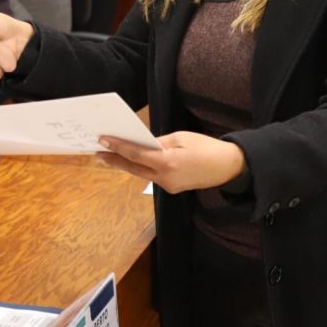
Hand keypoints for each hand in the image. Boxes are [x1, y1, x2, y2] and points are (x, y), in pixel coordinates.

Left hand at [95, 131, 245, 193]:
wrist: (228, 167)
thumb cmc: (207, 147)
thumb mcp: (181, 137)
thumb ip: (159, 142)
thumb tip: (142, 144)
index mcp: (167, 163)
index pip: (136, 155)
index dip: (117, 147)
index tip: (103, 140)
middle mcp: (165, 178)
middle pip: (133, 168)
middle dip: (114, 160)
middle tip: (98, 152)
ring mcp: (168, 186)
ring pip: (141, 174)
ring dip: (126, 164)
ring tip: (110, 155)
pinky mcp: (172, 188)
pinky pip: (152, 176)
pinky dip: (141, 168)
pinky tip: (133, 161)